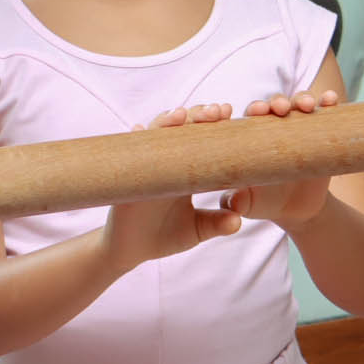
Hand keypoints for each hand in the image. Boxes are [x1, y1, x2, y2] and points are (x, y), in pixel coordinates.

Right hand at [100, 105, 242, 268]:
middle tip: (216, 112)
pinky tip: (138, 130)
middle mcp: (165, 161)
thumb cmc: (166, 236)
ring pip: (155, 135)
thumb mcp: (196, 230)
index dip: (215, 125)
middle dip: (198, 116)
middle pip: (182, 128)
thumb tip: (237, 222)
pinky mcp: (126, 178)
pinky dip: (133, 141)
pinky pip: (128, 156)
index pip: (202, 138)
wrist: (131, 251)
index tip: (229, 114)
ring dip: (167, 122)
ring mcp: (144, 166)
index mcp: (186, 168)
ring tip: (182, 116)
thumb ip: (217, 224)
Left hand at [223, 90, 343, 229]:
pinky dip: (327, 102)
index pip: (242, 118)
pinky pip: (323, 112)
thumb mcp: (247, 203)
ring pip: (297, 103)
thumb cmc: (261, 201)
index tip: (248, 110)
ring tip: (307, 105)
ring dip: (301, 99)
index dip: (243, 109)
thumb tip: (234, 203)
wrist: (295, 208)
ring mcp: (296, 125)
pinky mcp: (319, 130)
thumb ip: (236, 201)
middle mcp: (271, 125)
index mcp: (248, 137)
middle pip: (270, 105)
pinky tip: (331, 101)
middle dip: (274, 102)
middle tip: (280, 108)